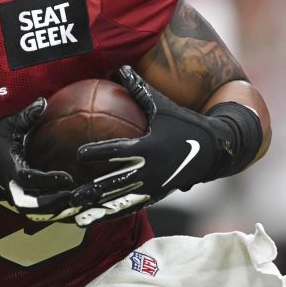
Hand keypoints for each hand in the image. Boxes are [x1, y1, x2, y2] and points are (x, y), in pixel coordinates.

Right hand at [0, 99, 81, 219]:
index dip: (48, 180)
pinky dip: (53, 212)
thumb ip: (25, 118)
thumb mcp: (6, 128)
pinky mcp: (19, 202)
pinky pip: (36, 212)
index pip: (28, 179)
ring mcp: (14, 197)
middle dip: (55, 204)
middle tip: (76, 197)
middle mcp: (11, 186)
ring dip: (56, 211)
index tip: (67, 178)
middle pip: (32, 205)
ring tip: (79, 205)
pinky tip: (70, 207)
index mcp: (8, 168)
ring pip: (35, 212)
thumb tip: (43, 103)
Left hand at [71, 66, 232, 225]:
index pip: (118, 151)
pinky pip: (132, 207)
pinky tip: (96, 219)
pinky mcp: (158, 195)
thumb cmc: (184, 122)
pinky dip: (114, 213)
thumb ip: (139, 88)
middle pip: (116, 183)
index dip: (98, 151)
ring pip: (121, 202)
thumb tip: (120, 67)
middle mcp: (150, 170)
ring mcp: (154, 186)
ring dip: (99, 210)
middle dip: (93, 191)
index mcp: (148, 148)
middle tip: (70, 195)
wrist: (215, 148)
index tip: (78, 153)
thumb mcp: (162, 105)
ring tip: (77, 217)